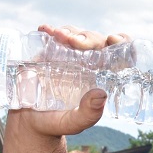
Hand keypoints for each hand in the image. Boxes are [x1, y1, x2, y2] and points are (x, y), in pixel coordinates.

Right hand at [7, 24, 131, 136]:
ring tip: (60, 36)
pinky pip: (53, 36)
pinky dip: (50, 31)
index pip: (120, 54)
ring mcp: (69, 54)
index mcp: (103, 77)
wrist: (31, 120)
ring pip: (76, 34)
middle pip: (96, 41)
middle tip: (76, 43)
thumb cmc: (58, 122)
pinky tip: (45, 30)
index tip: (114, 40)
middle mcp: (89, 62)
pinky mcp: (49, 51)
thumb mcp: (74, 123)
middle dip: (88, 38)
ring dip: (70, 32)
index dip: (122, 43)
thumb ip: (88, 114)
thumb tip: (101, 95)